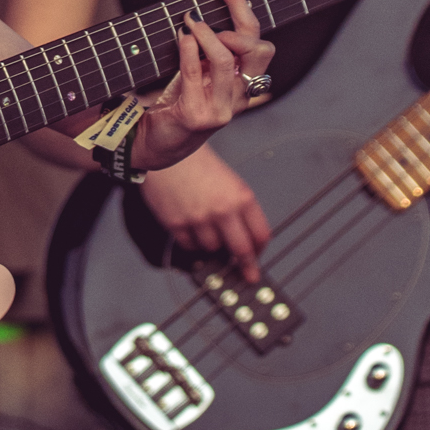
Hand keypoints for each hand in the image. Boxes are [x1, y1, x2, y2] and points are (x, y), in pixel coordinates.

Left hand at [133, 0, 273, 173]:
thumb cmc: (182, 101)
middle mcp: (241, 96)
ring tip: (192, 19)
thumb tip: (203, 8)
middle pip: (256, 48)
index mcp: (246, 82)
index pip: (259, 41)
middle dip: (237, 12)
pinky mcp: (197, 116)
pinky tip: (181, 36)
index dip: (244, 8)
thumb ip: (209, 49)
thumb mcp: (201, 72)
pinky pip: (194, 74)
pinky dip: (187, 49)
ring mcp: (221, 109)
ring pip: (225, 60)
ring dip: (208, 33)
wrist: (160, 142)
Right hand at [142, 144, 270, 281]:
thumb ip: (242, 212)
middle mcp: (223, 210)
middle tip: (246, 274)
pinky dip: (193, 243)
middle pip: (241, 251)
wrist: (169, 154)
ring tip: (208, 231)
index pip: (261, 236)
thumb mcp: (231, 184)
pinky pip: (190, 246)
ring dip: (213, 247)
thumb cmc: (201, 166)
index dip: (260, 251)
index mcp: (241, 198)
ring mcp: (199, 219)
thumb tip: (247, 241)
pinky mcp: (177, 223)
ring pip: (213, 250)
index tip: (257, 258)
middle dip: (245, 266)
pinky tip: (192, 229)